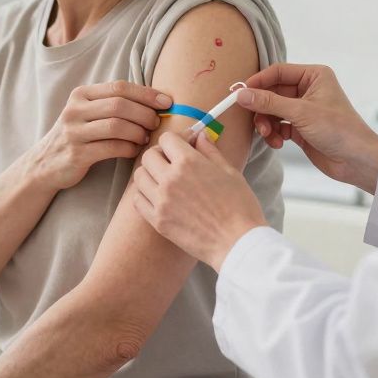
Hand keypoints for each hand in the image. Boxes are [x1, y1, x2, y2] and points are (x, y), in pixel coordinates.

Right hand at [30, 81, 170, 190]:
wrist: (45, 164)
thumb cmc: (77, 136)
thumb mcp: (87, 113)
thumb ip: (112, 104)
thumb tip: (155, 101)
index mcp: (80, 95)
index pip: (119, 87)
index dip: (146, 93)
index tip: (167, 102)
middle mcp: (75, 110)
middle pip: (119, 105)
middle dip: (145, 113)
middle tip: (157, 123)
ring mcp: (74, 132)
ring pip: (116, 126)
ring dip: (138, 132)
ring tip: (146, 138)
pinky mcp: (77, 154)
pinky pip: (111, 148)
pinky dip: (129, 148)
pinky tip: (134, 150)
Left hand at [133, 131, 266, 270]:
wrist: (238, 242)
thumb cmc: (239, 207)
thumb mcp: (229, 171)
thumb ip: (210, 150)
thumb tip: (200, 135)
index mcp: (188, 162)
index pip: (166, 139)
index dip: (176, 140)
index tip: (183, 145)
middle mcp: (170, 179)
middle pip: (148, 156)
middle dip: (160, 154)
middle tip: (172, 162)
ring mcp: (161, 200)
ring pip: (139, 177)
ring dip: (149, 174)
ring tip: (164, 180)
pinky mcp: (157, 220)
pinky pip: (138, 200)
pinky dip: (144, 195)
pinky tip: (158, 197)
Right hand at [238, 63, 377, 193]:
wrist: (357, 161)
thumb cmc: (339, 130)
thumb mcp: (301, 113)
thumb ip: (269, 102)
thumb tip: (242, 94)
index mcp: (314, 76)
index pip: (277, 72)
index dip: (258, 82)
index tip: (240, 93)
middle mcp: (308, 89)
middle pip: (271, 92)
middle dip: (262, 108)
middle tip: (253, 120)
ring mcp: (303, 109)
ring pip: (272, 110)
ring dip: (266, 123)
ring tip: (268, 135)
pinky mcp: (300, 128)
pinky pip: (277, 125)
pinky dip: (273, 133)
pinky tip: (277, 142)